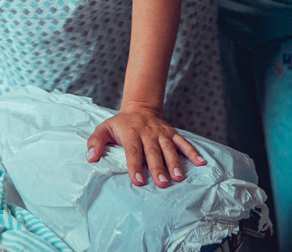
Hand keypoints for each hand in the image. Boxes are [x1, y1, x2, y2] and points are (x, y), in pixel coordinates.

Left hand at [86, 103, 206, 187]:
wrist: (140, 107)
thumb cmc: (120, 124)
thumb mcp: (104, 128)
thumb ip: (96, 142)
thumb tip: (90, 157)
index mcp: (131, 133)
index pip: (133, 151)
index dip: (135, 166)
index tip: (138, 181)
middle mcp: (148, 133)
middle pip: (153, 152)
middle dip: (158, 167)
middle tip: (162, 183)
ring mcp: (161, 133)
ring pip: (169, 148)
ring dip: (175, 163)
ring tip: (179, 178)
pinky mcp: (172, 134)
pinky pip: (184, 143)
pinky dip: (193, 152)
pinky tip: (201, 163)